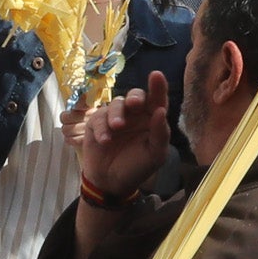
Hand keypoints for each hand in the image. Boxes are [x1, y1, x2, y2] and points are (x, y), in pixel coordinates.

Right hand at [69, 69, 170, 207]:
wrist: (111, 183)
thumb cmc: (137, 167)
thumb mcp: (155, 155)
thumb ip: (160, 133)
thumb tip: (160, 111)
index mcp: (152, 120)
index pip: (158, 100)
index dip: (158, 87)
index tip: (156, 75)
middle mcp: (135, 115)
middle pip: (135, 96)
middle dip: (135, 97)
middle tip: (134, 104)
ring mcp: (115, 117)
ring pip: (116, 104)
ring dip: (116, 114)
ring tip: (117, 128)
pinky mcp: (97, 123)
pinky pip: (99, 118)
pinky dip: (102, 128)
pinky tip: (105, 141)